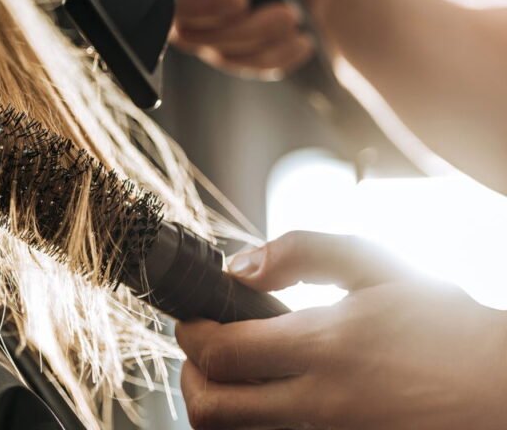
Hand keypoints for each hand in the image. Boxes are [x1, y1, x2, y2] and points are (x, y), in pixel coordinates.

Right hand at [171, 0, 360, 78]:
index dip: (198, 3)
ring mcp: (210, 21)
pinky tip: (300, 43)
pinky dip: (272, 60)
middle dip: (239, 29)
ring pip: (216, 51)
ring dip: (260, 44)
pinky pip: (240, 66)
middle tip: (282, 12)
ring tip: (296, 20)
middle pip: (188, 31)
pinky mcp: (231, 46)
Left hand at [175, 231, 506, 429]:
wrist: (503, 391)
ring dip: (218, 403)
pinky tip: (270, 396)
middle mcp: (321, 405)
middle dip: (189, 377)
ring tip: (232, 374)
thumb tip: (240, 268)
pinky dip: (255, 423)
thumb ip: (303, 252)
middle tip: (199, 353)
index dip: (190, 333)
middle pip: (211, 410)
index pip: (220, 352)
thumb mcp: (379, 268)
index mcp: (326, 347)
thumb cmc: (444, 325)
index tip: (192, 319)